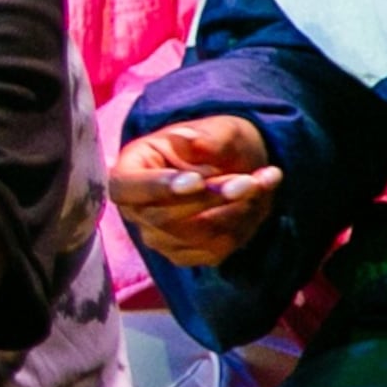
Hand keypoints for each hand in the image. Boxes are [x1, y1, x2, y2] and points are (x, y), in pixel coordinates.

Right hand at [109, 117, 283, 266]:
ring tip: (261, 181)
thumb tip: (187, 140)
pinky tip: (256, 201)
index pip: (125, 188)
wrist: (235, 168)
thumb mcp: (218, 131)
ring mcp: (157, 237)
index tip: (196, 180)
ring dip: (233, 211)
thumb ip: (206, 139)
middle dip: (211, 198)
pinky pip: (214, 248)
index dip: (156, 187)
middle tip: (249, 180)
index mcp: (130, 170)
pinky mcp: (184, 255)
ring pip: (194, 235)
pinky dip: (241, 225)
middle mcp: (136, 210)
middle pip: (165, 217)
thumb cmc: (217, 144)